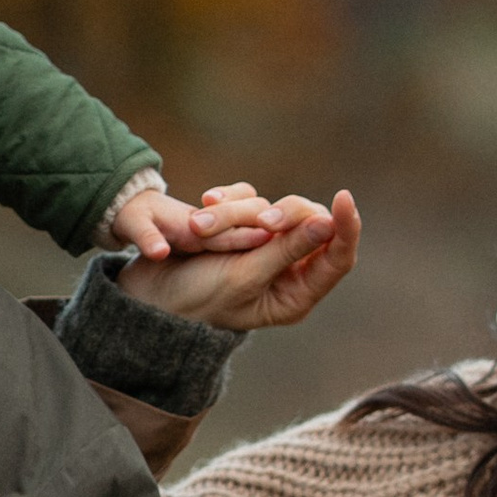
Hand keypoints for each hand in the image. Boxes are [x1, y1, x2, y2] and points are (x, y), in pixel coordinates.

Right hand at [115, 191, 360, 336]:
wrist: (150, 294)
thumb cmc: (197, 299)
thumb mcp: (245, 277)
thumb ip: (286, 250)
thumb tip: (329, 222)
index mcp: (296, 294)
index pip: (339, 256)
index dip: (347, 227)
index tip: (344, 198)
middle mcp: (287, 270)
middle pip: (309, 223)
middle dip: (284, 216)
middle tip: (263, 222)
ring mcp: (265, 246)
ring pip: (274, 209)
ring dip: (240, 213)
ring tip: (204, 227)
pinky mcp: (243, 227)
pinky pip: (248, 200)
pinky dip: (229, 200)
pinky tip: (206, 203)